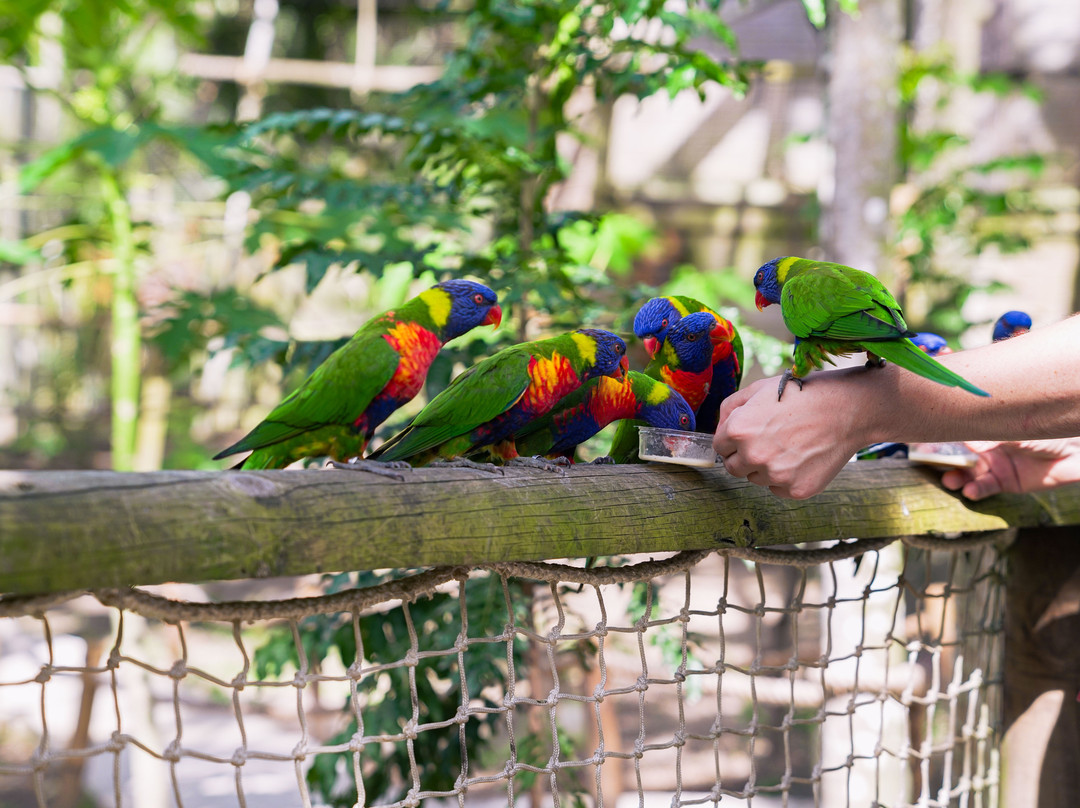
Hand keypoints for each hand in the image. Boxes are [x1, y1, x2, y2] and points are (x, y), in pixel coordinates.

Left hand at [713, 372, 868, 498]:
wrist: (846, 409)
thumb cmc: (802, 395)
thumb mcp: (760, 389)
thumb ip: (730, 408)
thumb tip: (720, 429)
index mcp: (738, 430)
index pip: (719, 446)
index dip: (732, 440)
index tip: (748, 435)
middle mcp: (753, 455)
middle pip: (733, 468)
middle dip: (744, 456)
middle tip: (768, 442)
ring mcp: (775, 475)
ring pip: (757, 479)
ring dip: (766, 467)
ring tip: (790, 446)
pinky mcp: (795, 489)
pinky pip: (778, 489)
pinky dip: (786, 477)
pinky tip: (802, 458)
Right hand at [940, 438, 1079, 499]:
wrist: (1077, 451)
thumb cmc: (1050, 431)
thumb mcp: (1019, 430)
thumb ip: (993, 437)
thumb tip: (968, 443)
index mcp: (988, 428)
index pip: (961, 431)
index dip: (943, 435)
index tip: (925, 438)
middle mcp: (988, 446)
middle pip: (959, 454)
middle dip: (944, 460)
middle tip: (930, 464)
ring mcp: (996, 465)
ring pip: (969, 473)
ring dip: (957, 478)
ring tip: (951, 482)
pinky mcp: (1007, 483)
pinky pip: (985, 488)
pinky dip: (976, 491)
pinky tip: (970, 491)